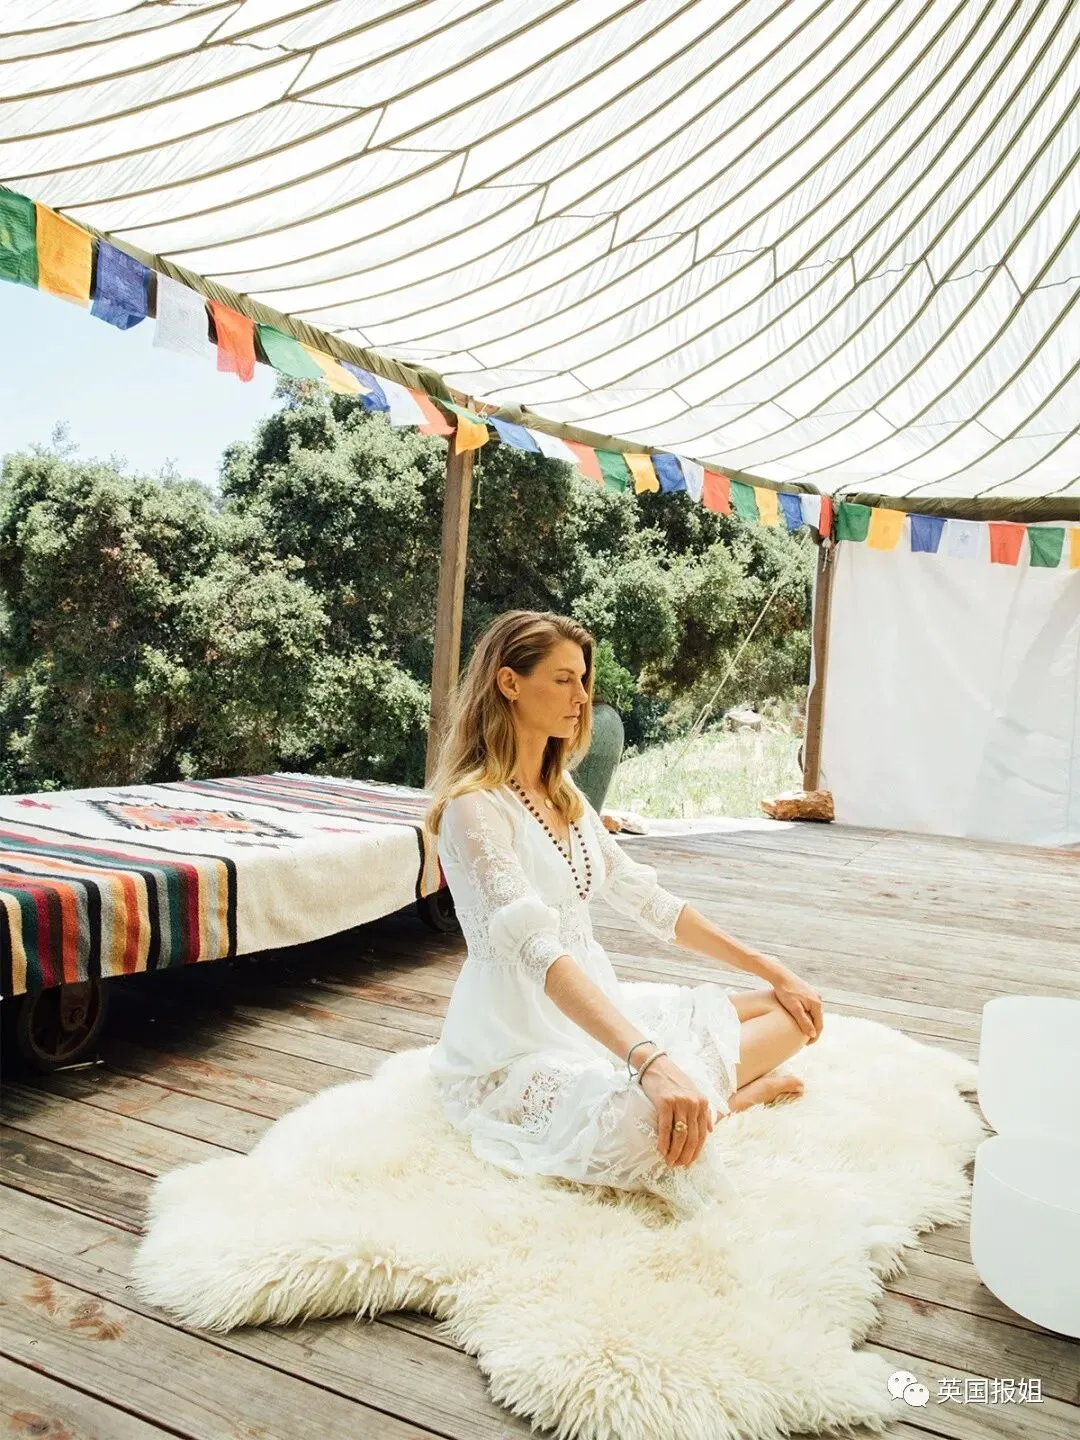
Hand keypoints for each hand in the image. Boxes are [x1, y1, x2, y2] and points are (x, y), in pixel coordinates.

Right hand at [637, 1052, 713, 1167]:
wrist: (656, 1064)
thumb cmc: (674, 1080)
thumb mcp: (694, 1093)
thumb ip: (704, 1111)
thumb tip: (711, 1130)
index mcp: (702, 1103)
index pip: (703, 1134)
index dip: (697, 1151)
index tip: (690, 1163)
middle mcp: (694, 1104)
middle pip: (692, 1137)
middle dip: (686, 1155)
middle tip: (678, 1166)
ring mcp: (680, 1103)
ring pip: (680, 1135)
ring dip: (675, 1152)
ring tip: (670, 1161)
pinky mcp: (665, 1102)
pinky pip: (665, 1127)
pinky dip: (664, 1141)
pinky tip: (661, 1150)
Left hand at [770, 968, 823, 1042]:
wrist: (780, 975)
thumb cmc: (785, 992)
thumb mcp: (794, 1009)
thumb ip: (804, 1022)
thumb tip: (813, 1034)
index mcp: (817, 1004)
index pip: (819, 1025)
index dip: (814, 1037)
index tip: (806, 1045)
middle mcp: (818, 999)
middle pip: (818, 1020)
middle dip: (812, 1031)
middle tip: (804, 1041)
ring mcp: (814, 995)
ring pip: (814, 1014)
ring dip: (810, 1023)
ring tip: (802, 1032)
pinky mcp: (808, 993)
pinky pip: (810, 1008)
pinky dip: (807, 1016)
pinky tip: (800, 1019)